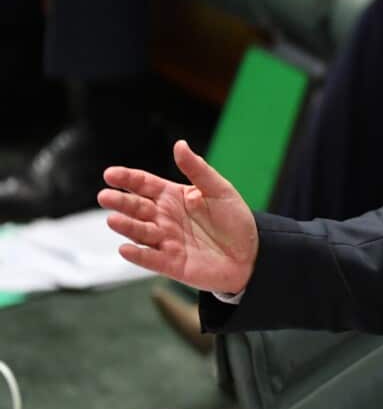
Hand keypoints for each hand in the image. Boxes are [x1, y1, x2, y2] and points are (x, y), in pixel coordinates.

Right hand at [99, 140, 257, 294]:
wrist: (252, 253)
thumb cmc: (234, 219)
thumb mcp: (219, 189)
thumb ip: (197, 169)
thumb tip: (180, 144)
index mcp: (173, 196)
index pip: (144, 185)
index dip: (127, 179)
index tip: (110, 174)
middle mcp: (163, 218)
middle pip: (137, 207)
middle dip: (121, 202)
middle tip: (105, 196)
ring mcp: (165, 241)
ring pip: (140, 232)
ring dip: (126, 226)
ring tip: (113, 219)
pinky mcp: (170, 263)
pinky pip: (151, 259)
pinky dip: (138, 255)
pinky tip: (126, 248)